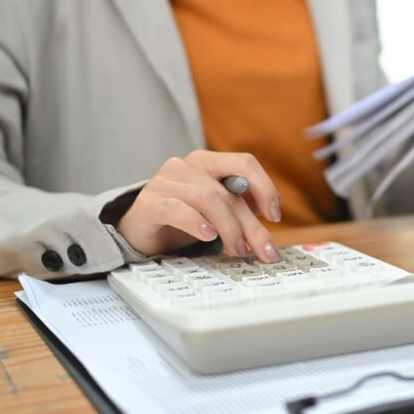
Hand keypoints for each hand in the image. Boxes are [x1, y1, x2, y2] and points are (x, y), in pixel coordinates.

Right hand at [116, 150, 283, 261]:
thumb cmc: (180, 219)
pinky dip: (196, 223)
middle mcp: (186, 166)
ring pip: (208, 198)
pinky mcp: (149, 202)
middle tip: (265, 251)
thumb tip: (272, 218)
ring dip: (229, 227)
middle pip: (229, 191)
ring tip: (238, 249)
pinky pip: (177, 209)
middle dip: (252, 225)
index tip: (275, 215)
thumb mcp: (215, 210)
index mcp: (207, 162)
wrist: (138, 231)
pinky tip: (208, 236)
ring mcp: (165, 181)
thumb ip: (240, 207)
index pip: (244, 162)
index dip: (265, 187)